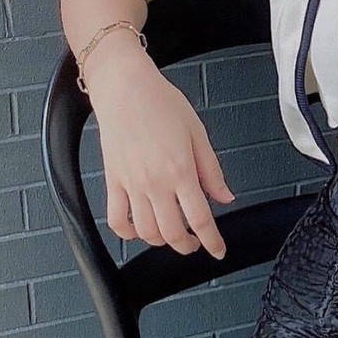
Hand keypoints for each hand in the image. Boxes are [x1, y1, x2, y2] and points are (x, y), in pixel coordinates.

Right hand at [89, 54, 235, 259]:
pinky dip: (127, 233)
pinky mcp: (112, 181)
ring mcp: (131, 184)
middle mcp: (155, 183)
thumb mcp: (198, 134)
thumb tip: (225, 198)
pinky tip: (139, 231)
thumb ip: (212, 171)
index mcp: (180, 171)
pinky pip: (116, 219)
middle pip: (172, 233)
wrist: (124, 86)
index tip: (218, 251)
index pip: (200, 220)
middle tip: (196, 243)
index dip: (212, 241)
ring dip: (161, 241)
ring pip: (145, 232)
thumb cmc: (161, 103)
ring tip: (172, 235)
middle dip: (187, 245)